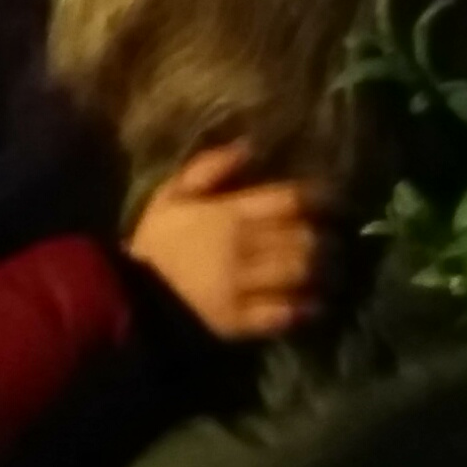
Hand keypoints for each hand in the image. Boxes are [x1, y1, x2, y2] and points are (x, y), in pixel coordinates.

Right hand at [126, 147, 322, 343]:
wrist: (127, 294)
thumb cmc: (157, 240)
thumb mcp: (172, 193)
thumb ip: (210, 167)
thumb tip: (250, 146)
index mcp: (230, 213)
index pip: (290, 200)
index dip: (322, 198)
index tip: (336, 200)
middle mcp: (243, 247)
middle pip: (303, 238)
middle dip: (328, 239)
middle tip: (339, 240)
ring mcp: (242, 286)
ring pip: (299, 275)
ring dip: (325, 273)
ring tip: (335, 272)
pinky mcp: (239, 320)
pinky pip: (282, 315)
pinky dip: (305, 309)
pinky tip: (316, 305)